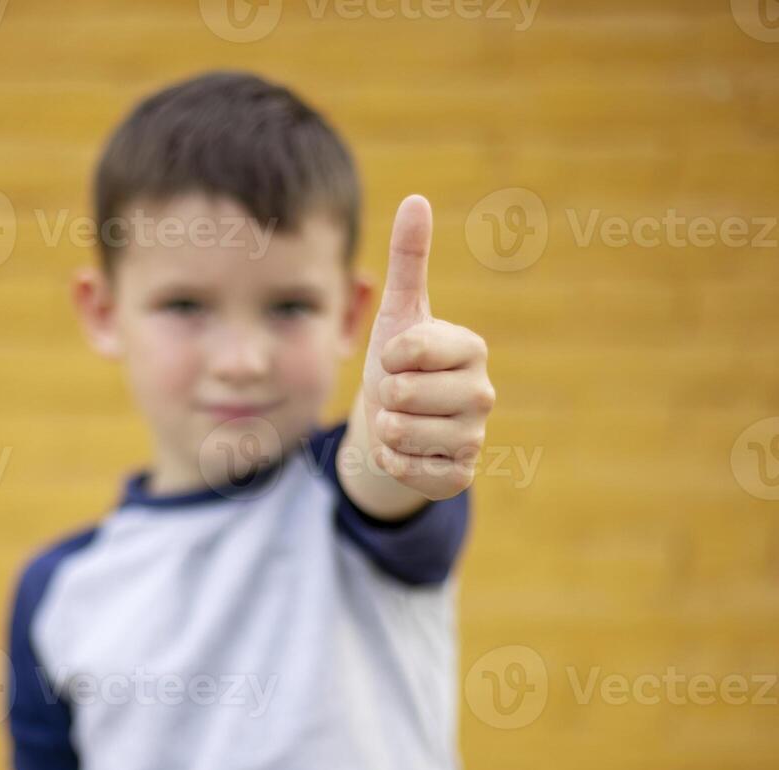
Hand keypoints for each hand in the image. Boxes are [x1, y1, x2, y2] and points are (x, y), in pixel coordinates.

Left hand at [360, 195, 495, 499]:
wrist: (389, 421)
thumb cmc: (395, 362)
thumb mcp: (396, 311)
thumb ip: (408, 258)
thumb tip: (416, 199)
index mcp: (471, 349)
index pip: (410, 351)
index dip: (387, 357)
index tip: (395, 357)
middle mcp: (482, 393)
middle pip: (403, 396)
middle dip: (383, 394)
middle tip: (395, 392)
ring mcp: (474, 437)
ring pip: (403, 434)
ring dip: (385, 429)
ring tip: (397, 419)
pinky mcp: (459, 475)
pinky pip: (410, 470)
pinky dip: (392, 462)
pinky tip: (402, 450)